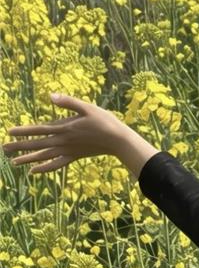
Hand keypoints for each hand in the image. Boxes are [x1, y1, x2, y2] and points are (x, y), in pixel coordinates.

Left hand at [2, 93, 125, 172]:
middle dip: (20, 146)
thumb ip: (68, 102)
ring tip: (13, 162)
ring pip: (44, 156)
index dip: (24, 131)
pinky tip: (34, 171)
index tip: (9, 132)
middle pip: (38, 144)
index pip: (40, 129)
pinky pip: (56, 164)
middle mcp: (64, 141)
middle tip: (4, 148)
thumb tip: (51, 96)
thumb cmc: (104, 121)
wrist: (118, 141)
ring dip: (28, 159)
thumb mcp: (87, 107)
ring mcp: (68, 151)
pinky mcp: (74, 157)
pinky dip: (44, 168)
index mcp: (65, 128)